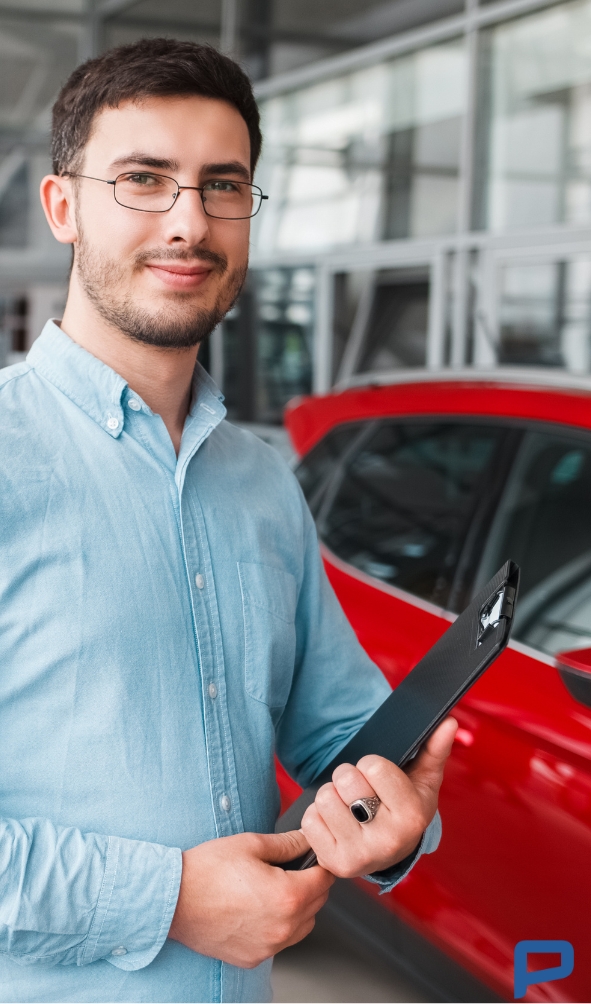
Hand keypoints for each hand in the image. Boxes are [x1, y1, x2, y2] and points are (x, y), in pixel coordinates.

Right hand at [168, 829, 333, 967]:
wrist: (172, 900)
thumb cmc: (206, 871)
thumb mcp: (251, 844)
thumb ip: (288, 843)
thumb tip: (307, 839)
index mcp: (288, 896)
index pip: (325, 878)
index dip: (321, 862)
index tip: (314, 855)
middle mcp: (283, 927)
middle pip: (318, 903)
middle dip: (311, 883)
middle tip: (292, 867)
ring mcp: (268, 946)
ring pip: (303, 926)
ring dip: (299, 907)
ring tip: (274, 888)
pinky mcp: (253, 957)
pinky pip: (280, 942)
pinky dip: (279, 926)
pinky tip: (259, 908)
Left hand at [301, 716, 457, 877]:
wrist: (389, 852)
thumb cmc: (404, 808)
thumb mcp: (423, 779)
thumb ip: (434, 748)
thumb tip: (448, 723)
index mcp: (412, 816)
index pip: (373, 766)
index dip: (371, 765)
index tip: (378, 777)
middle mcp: (388, 841)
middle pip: (345, 780)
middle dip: (349, 777)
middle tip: (360, 791)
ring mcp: (360, 856)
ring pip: (325, 798)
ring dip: (332, 796)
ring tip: (348, 807)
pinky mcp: (334, 864)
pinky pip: (309, 821)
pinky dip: (318, 817)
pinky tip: (336, 824)